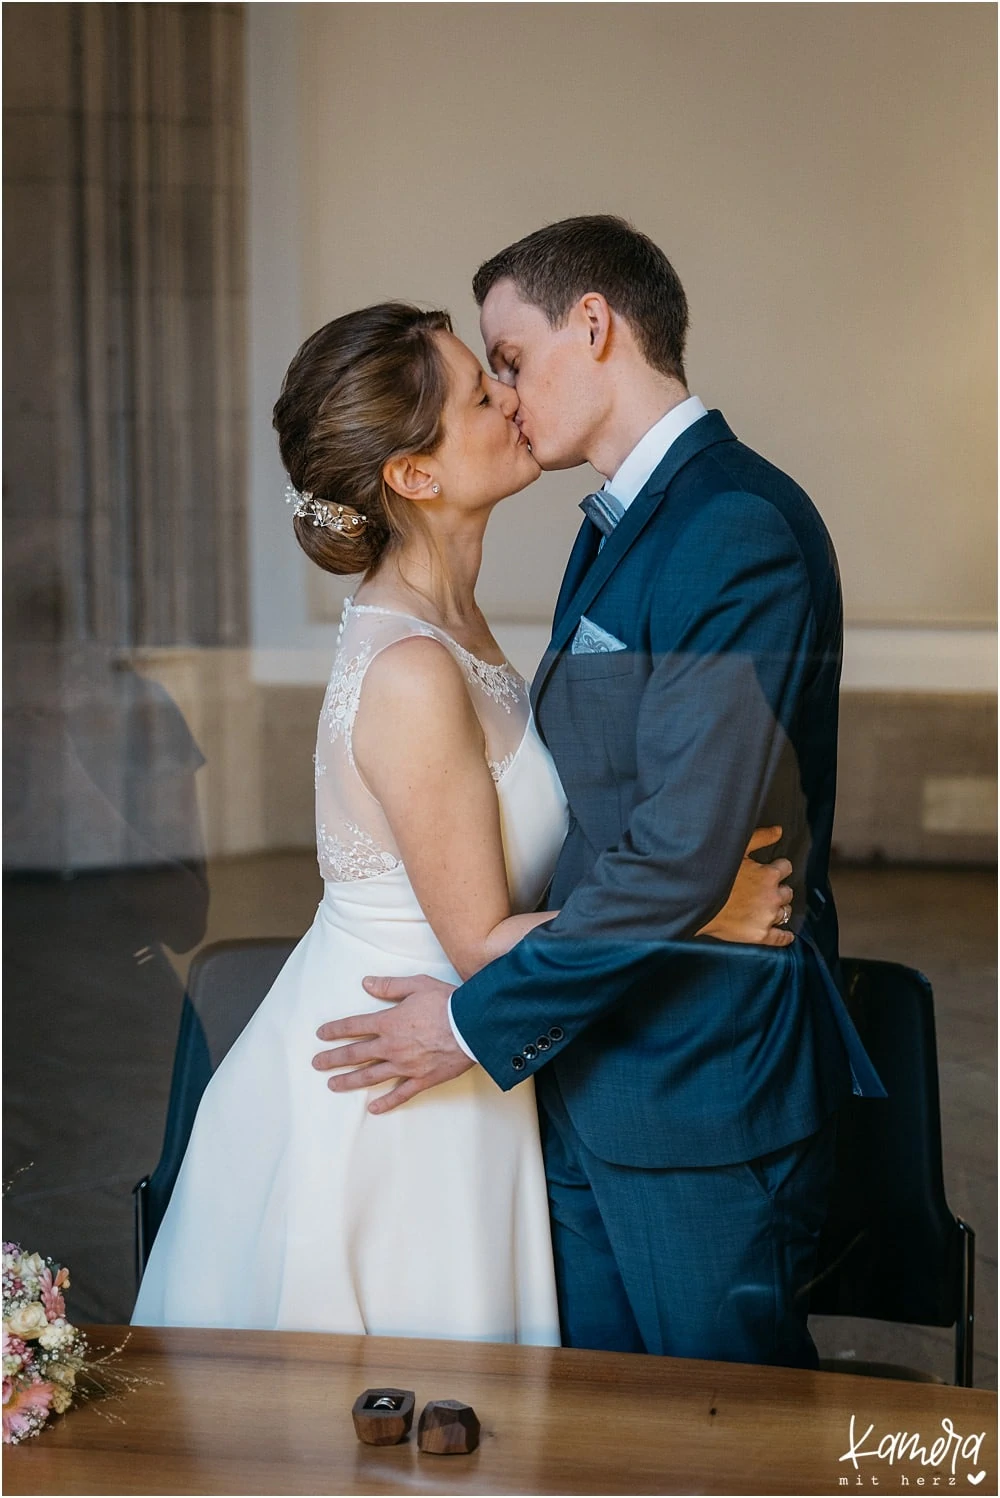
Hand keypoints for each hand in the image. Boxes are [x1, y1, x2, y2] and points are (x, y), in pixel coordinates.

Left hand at [311, 974, 472, 1113]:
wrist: (474, 1026)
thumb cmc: (448, 1003)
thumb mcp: (418, 985)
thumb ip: (390, 986)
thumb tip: (366, 983)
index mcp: (389, 1022)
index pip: (355, 1027)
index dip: (336, 1030)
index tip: (321, 1035)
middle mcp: (392, 1046)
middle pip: (356, 1054)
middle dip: (334, 1059)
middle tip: (317, 1064)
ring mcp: (406, 1066)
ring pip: (371, 1076)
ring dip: (350, 1081)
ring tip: (333, 1085)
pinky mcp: (422, 1079)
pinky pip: (400, 1094)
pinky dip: (387, 1102)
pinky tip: (374, 1109)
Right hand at [698, 826, 794, 946]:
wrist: (696, 903)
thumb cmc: (714, 873)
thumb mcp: (738, 849)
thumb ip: (761, 837)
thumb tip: (779, 831)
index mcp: (769, 874)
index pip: (786, 868)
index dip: (778, 869)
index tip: (770, 871)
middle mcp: (773, 896)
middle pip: (787, 892)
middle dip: (778, 890)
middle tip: (765, 891)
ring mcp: (768, 917)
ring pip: (785, 912)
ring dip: (779, 909)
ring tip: (767, 908)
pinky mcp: (760, 935)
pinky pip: (781, 938)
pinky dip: (785, 937)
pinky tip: (786, 935)